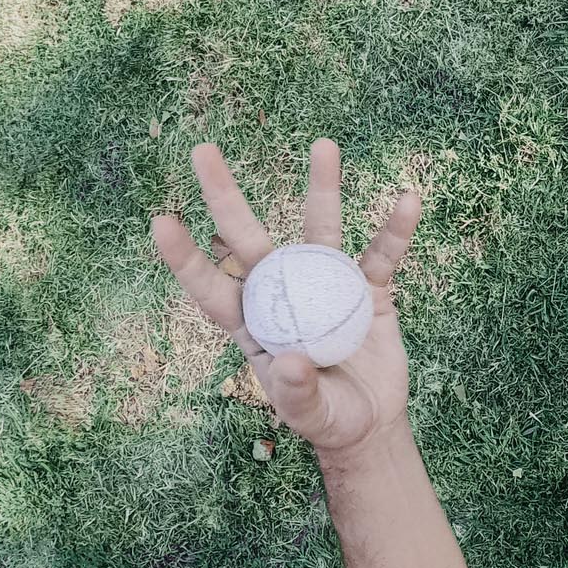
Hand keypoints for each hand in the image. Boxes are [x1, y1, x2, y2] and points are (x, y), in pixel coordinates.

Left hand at [151, 139, 422, 455]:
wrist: (371, 423)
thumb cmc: (327, 419)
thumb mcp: (309, 415)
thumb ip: (298, 394)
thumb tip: (293, 361)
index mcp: (254, 324)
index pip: (213, 287)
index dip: (187, 257)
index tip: (160, 221)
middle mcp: (284, 293)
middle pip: (249, 238)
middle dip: (226, 196)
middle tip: (202, 150)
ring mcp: (327, 286)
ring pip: (319, 228)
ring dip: (322, 188)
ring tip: (324, 144)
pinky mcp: (369, 290)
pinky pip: (382, 254)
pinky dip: (395, 230)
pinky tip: (407, 201)